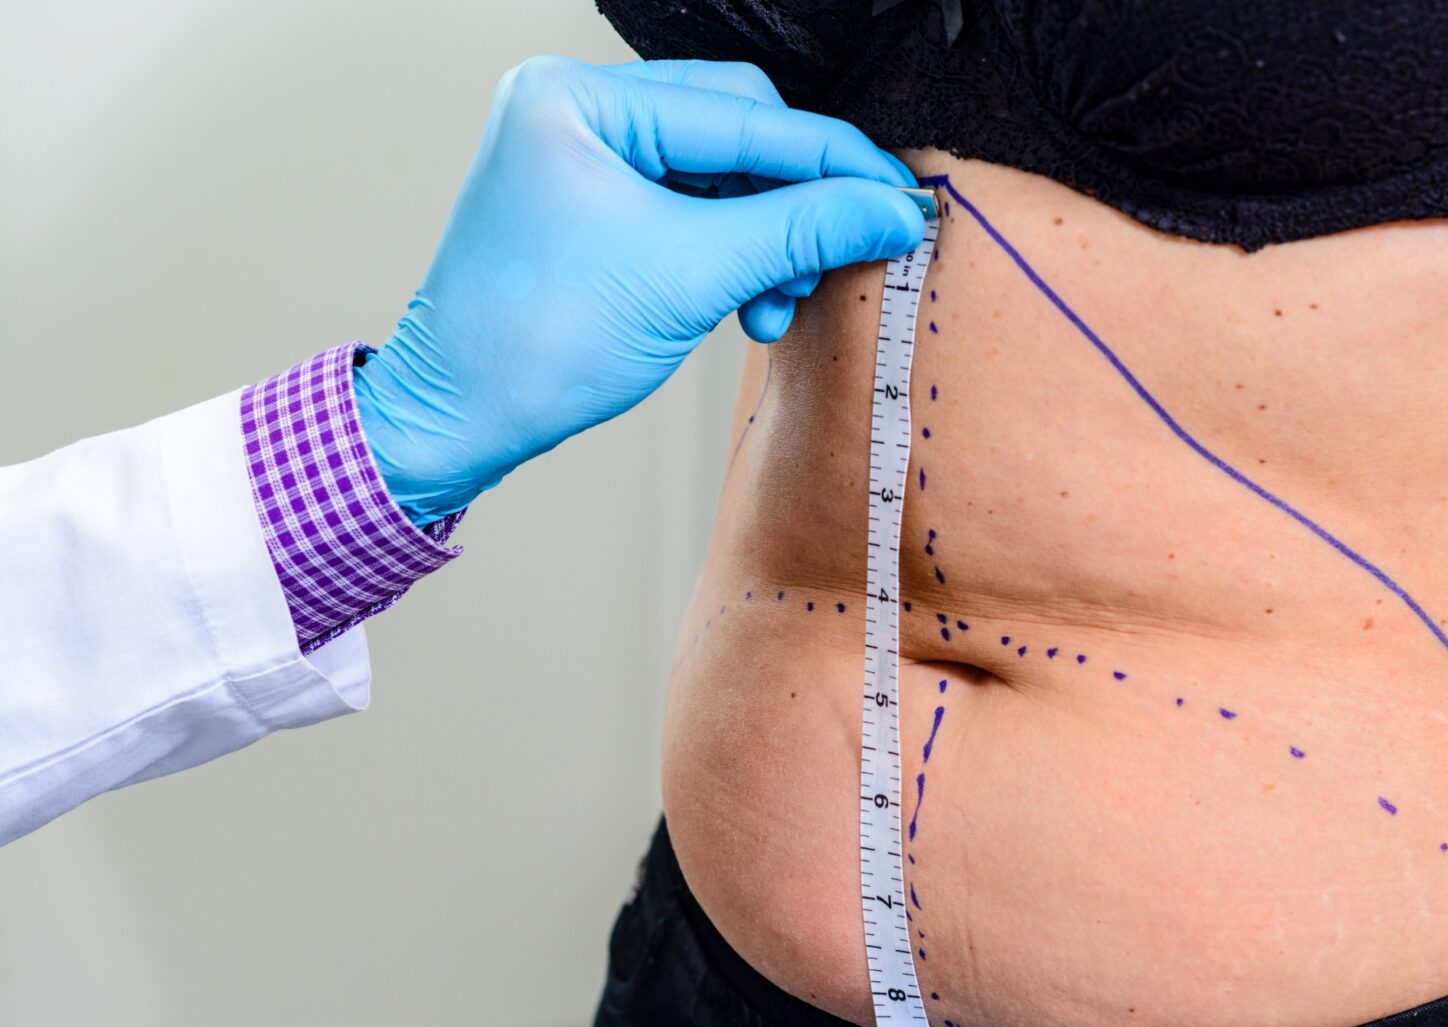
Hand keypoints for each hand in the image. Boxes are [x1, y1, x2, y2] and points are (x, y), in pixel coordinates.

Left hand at [353, 57, 926, 523]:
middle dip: (793, 206)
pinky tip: (748, 305)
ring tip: (777, 302)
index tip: (899, 196)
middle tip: (844, 256)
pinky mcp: (596, 205)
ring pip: (723, 177)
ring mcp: (584, 156)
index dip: (831, 160)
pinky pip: (693, 211)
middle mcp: (577, 110)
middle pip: (737, 133)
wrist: (459, 418)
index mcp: (579, 98)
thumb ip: (800, 231)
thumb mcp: (692, 276)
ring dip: (766, 242)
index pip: (742, 113)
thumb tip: (891, 209)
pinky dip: (731, 257)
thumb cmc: (538, 343)